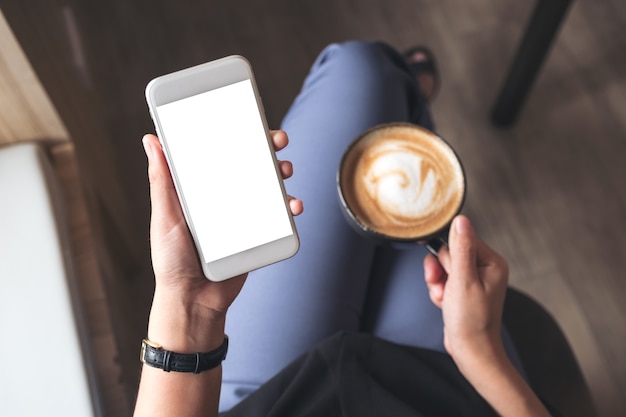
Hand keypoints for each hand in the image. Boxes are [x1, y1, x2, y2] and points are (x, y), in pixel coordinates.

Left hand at [142, 130, 302, 350]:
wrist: (193, 301)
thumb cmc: (171, 261)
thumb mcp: (164, 216)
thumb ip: (161, 181)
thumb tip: (151, 140)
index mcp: (201, 191)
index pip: (220, 155)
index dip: (236, 136)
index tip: (249, 120)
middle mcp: (222, 200)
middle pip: (249, 167)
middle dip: (266, 151)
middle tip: (277, 141)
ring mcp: (241, 218)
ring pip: (267, 188)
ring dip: (281, 175)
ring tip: (285, 171)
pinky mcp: (256, 236)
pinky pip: (277, 218)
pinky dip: (289, 209)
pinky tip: (293, 206)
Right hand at [423, 215, 508, 367]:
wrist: (471, 350)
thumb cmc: (471, 321)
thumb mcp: (463, 280)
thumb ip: (460, 248)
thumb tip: (461, 221)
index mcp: (492, 262)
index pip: (461, 239)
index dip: (447, 255)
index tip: (445, 271)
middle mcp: (485, 268)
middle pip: (450, 253)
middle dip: (441, 271)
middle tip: (446, 288)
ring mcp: (474, 280)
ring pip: (443, 267)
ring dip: (437, 283)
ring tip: (445, 298)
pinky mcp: (464, 289)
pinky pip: (443, 280)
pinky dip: (439, 291)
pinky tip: (445, 303)